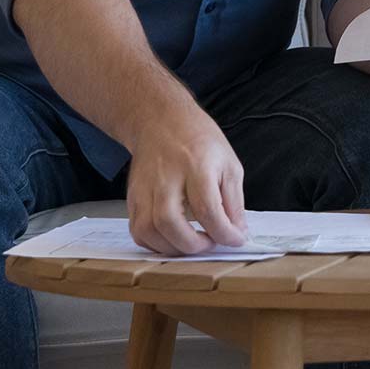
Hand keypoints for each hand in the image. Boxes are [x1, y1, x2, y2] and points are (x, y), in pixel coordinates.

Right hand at [123, 108, 246, 255]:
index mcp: (196, 165)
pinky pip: (137, 230)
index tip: (236, 240)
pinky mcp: (132, 196)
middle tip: (210, 244)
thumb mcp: (228, 163)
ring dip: (173, 248)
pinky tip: (172, 240)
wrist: (161, 120)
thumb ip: (234, 201)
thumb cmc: (198, 140)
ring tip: (192, 244)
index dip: (225, 233)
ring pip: (148, 230)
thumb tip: (237, 233)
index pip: (208, 209)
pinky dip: (155, 244)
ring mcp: (145, 187)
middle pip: (170, 222)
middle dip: (193, 245)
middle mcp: (166, 176)